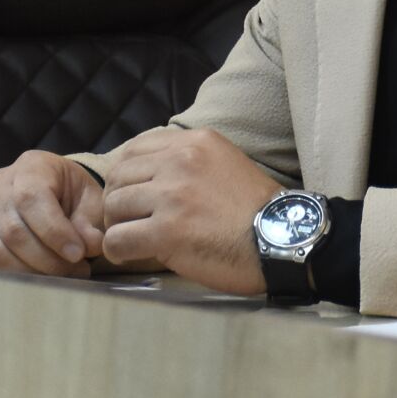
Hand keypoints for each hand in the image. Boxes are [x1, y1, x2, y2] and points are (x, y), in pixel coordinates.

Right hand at [0, 150, 107, 276]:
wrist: (54, 194)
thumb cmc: (74, 196)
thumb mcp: (91, 201)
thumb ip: (90, 223)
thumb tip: (89, 246)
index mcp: (31, 167)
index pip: (31, 199)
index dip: (54, 232)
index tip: (78, 254)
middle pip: (13, 230)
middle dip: (46, 259)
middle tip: (74, 270)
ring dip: (29, 272)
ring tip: (59, 277)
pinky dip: (10, 277)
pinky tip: (37, 278)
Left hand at [99, 128, 283, 294]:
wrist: (283, 239)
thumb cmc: (256, 210)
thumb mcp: (224, 164)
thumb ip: (188, 162)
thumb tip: (145, 176)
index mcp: (195, 142)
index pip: (134, 149)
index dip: (126, 176)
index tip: (134, 196)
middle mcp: (181, 161)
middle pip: (118, 177)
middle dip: (118, 202)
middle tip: (130, 222)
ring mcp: (173, 195)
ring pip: (113, 207)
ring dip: (118, 226)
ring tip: (134, 239)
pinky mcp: (168, 230)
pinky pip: (118, 239)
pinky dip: (118, 250)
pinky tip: (131, 255)